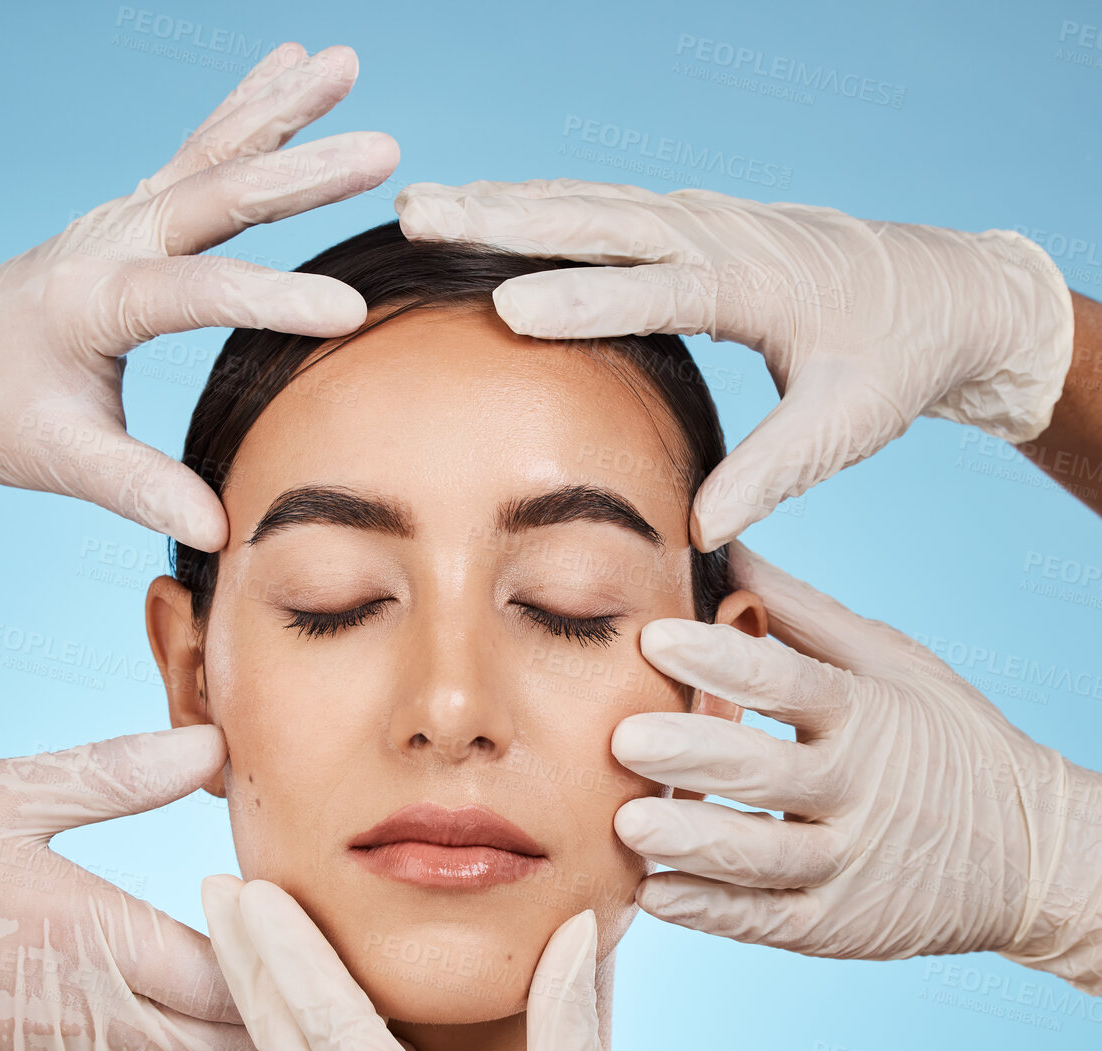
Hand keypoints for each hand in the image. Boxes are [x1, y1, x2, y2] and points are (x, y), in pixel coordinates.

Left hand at [0, 43, 398, 546]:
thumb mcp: (60, 461)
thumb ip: (138, 488)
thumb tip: (218, 533)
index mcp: (91, 300)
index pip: (196, 292)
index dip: (274, 300)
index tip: (352, 313)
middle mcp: (106, 241)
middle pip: (214, 195)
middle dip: (300, 172)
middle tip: (383, 153)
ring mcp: (117, 221)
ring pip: (208, 155)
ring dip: (278, 112)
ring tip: (344, 65)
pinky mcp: (129, 221)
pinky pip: (196, 156)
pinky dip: (243, 113)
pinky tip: (286, 72)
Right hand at [396, 180, 1072, 548]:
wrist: (943, 291)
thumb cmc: (896, 361)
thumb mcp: (846, 426)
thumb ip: (771, 473)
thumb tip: (699, 532)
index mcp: (760, 283)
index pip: (662, 287)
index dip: (585, 298)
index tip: (508, 308)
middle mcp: (722, 233)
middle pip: (601, 219)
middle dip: (504, 218)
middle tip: (421, 215)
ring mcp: (704, 219)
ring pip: (590, 204)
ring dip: (504, 204)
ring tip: (424, 206)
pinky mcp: (693, 224)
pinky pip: (604, 210)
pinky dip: (539, 208)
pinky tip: (489, 213)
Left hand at [610, 545, 1101, 984]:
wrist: (1031, 855)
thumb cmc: (944, 740)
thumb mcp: (890, 664)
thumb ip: (801, 614)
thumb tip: (727, 548)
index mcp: (866, 715)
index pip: (790, 684)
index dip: (724, 661)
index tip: (656, 639)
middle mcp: (857, 791)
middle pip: (768, 772)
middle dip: (696, 755)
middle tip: (625, 739)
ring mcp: (847, 864)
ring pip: (762, 856)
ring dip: (694, 841)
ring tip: (628, 825)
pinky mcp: (834, 923)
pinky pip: (765, 919)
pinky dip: (710, 911)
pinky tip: (651, 892)